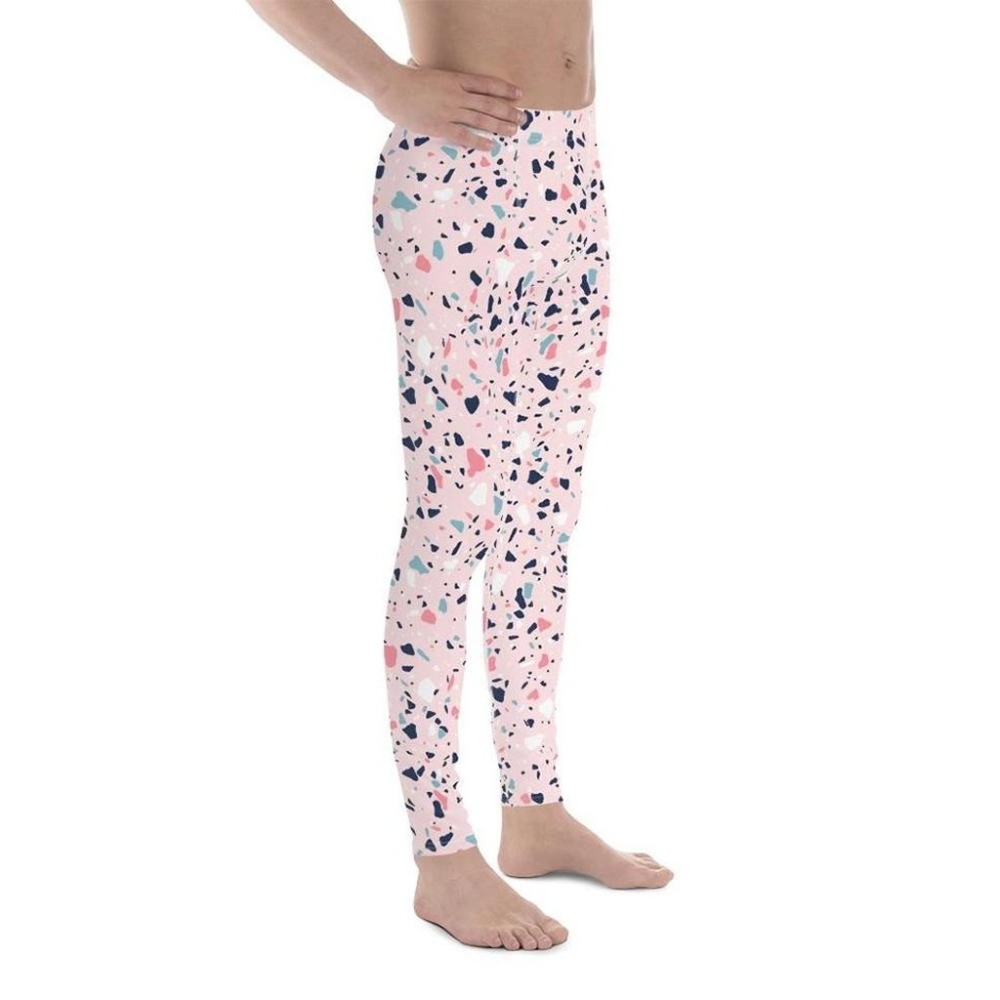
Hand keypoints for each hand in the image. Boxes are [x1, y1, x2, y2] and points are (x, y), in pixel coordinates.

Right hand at [371, 57, 524, 150]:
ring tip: (513, 131)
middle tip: (522, 118)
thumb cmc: (405, 80)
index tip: (519, 94)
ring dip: (500, 126)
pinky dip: (479, 141)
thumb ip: (442, 82)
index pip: (486, 84)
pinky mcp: (439, 126)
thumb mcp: (429, 74)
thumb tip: (448, 86)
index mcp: (454, 79)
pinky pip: (464, 135)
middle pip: (489, 103)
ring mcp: (449, 110)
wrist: (389, 85)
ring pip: (481, 119)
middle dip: (508, 111)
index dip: (504, 89)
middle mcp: (456, 94)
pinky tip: (490, 146)